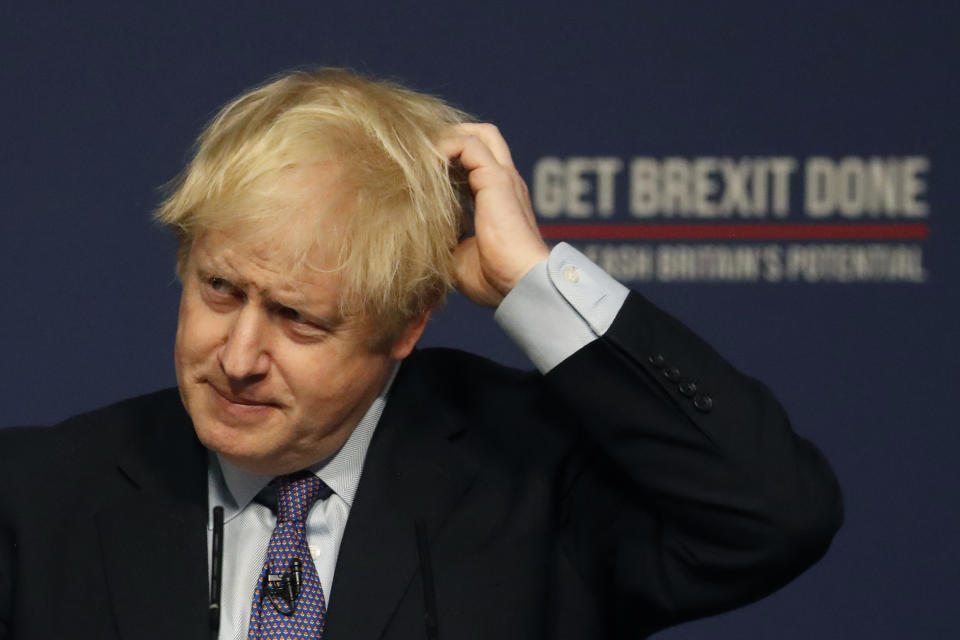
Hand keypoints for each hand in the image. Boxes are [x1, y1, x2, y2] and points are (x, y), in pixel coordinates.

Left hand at [438, 123, 549, 307]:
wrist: (519, 284)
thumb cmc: (494, 280)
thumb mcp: (459, 256)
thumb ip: (445, 241)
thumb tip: (421, 240)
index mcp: (498, 199)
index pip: (476, 163)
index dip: (449, 161)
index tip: (422, 174)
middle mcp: (503, 183)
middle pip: (483, 137)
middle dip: (451, 138)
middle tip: (424, 157)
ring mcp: (503, 178)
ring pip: (478, 134)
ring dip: (446, 139)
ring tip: (423, 157)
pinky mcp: (497, 179)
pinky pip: (468, 145)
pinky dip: (445, 146)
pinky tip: (426, 164)